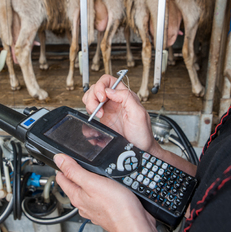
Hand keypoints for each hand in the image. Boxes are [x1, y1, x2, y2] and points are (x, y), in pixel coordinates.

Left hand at [54, 154, 162, 231]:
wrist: (135, 224)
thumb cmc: (116, 206)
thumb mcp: (92, 182)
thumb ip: (74, 171)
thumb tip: (59, 159)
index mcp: (77, 196)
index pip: (62, 179)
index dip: (61, 167)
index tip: (61, 159)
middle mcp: (84, 204)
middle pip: (74, 185)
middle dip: (74, 174)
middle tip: (74, 163)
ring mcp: (95, 208)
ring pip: (87, 191)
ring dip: (88, 181)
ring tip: (91, 172)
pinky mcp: (107, 210)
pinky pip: (99, 197)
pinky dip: (100, 190)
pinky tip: (106, 186)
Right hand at [82, 74, 196, 175]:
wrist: (139, 151)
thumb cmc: (143, 134)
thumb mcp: (139, 114)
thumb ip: (126, 98)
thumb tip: (110, 91)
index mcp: (125, 96)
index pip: (108, 81)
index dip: (102, 86)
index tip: (102, 98)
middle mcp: (115, 101)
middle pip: (96, 89)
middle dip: (93, 97)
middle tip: (97, 109)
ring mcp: (107, 110)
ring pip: (90, 98)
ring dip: (89, 105)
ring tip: (97, 115)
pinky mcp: (102, 121)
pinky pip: (89, 113)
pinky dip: (87, 116)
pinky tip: (95, 122)